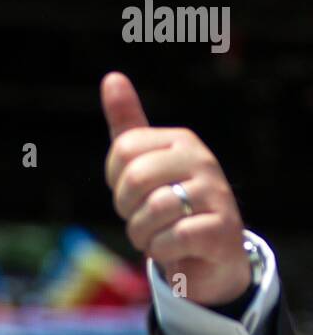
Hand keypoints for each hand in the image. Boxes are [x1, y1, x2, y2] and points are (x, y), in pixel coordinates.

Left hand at [101, 71, 250, 306]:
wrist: (209, 257)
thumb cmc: (172, 209)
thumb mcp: (146, 166)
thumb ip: (128, 128)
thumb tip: (111, 78)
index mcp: (181, 141)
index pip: (123, 150)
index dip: (116, 182)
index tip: (134, 196)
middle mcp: (202, 160)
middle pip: (135, 178)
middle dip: (128, 210)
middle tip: (143, 220)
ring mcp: (215, 195)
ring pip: (154, 210)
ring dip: (144, 235)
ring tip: (158, 236)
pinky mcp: (222, 230)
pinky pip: (175, 237)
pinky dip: (163, 251)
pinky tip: (174, 250)